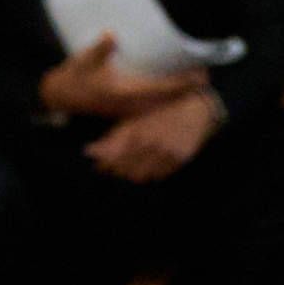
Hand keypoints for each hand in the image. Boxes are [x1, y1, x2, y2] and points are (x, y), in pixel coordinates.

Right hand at [37, 32, 186, 124]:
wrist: (61, 97)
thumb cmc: (74, 77)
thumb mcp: (84, 60)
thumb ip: (100, 49)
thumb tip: (111, 34)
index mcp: (125, 93)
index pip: (161, 90)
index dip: (182, 84)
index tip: (200, 75)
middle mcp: (131, 105)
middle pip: (167, 100)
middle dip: (186, 89)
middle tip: (205, 76)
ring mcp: (130, 109)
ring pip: (162, 105)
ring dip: (178, 94)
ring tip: (194, 81)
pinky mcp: (127, 109)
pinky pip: (154, 106)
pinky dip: (167, 98)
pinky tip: (174, 89)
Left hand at [86, 83, 218, 182]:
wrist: (194, 107)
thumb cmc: (158, 110)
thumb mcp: (133, 120)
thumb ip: (111, 138)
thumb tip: (88, 152)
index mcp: (138, 134)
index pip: (115, 161)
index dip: (105, 166)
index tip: (99, 166)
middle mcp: (154, 146)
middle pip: (127, 172)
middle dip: (117, 172)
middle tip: (112, 168)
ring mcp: (169, 153)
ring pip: (143, 177)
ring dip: (132, 175)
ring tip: (127, 168)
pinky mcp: (181, 159)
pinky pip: (159, 175)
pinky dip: (149, 174)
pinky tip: (144, 167)